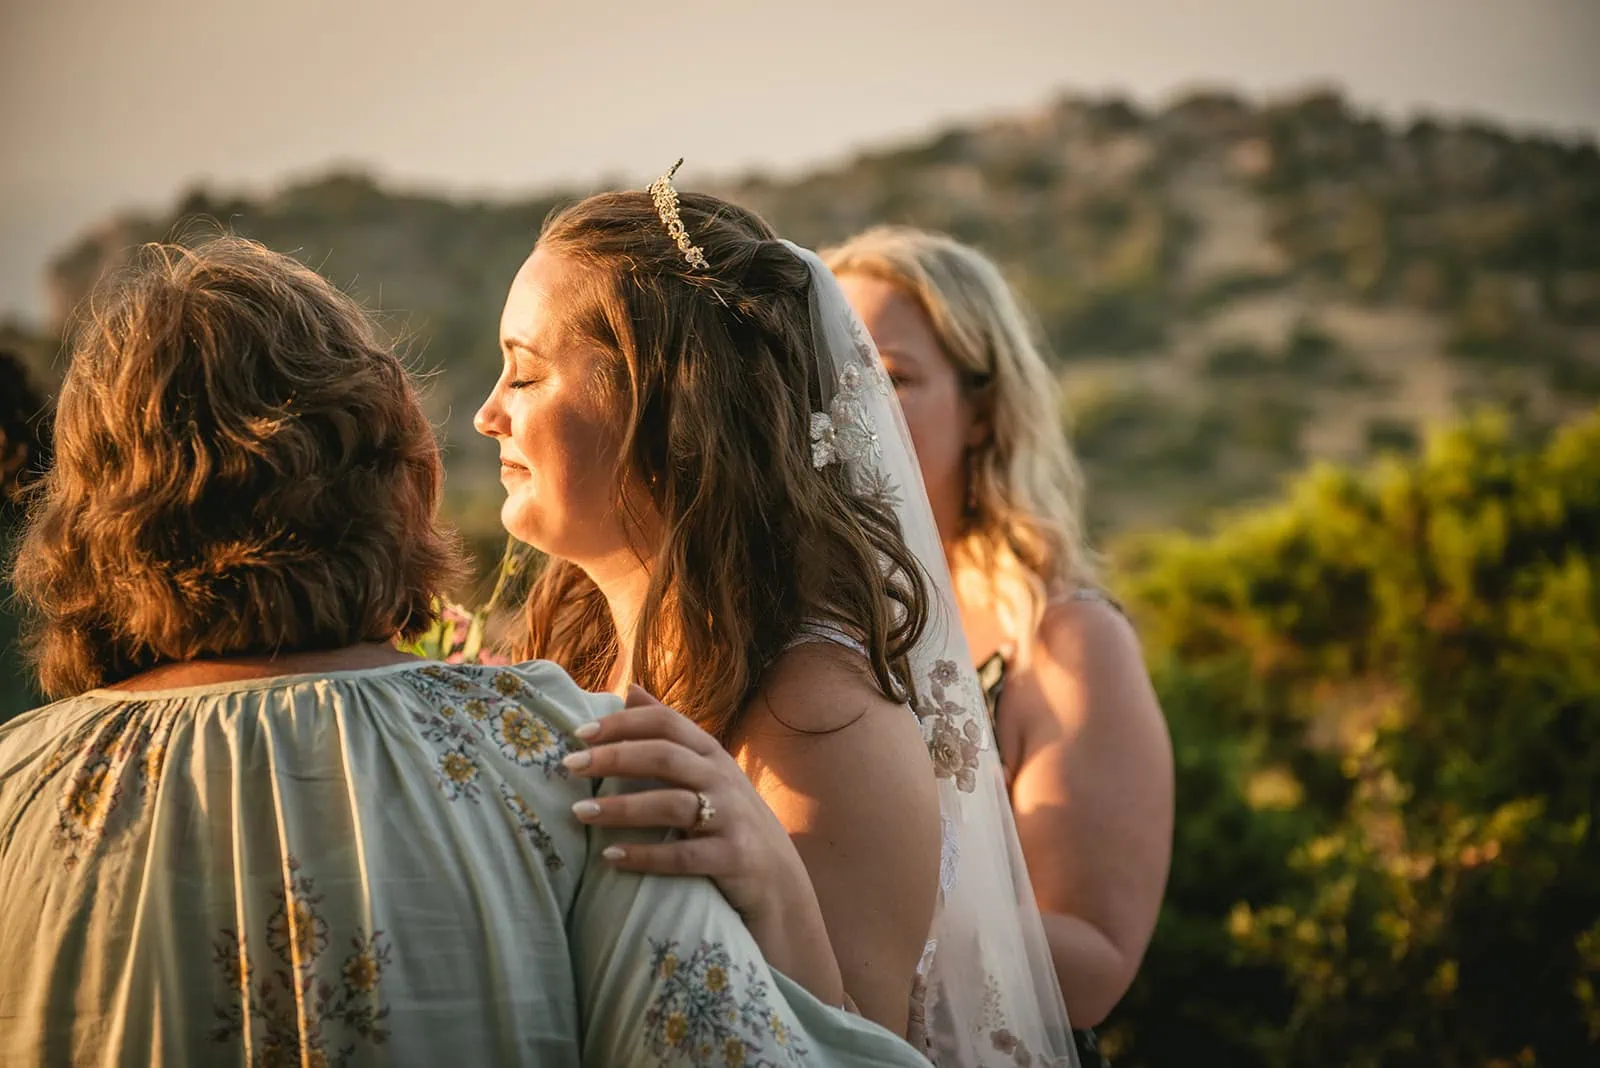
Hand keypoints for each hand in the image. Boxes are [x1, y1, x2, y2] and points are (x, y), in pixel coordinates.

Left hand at [563, 686, 805, 926]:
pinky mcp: (732, 857)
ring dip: (621, 808)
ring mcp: (730, 817)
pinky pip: (683, 855)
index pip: (665, 723)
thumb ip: (669, 732)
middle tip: (570, 765)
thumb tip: (630, 690)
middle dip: (614, 758)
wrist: (779, 877)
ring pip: (671, 804)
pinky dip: (645, 856)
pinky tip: (611, 857)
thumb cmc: (729, 817)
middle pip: (664, 756)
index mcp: (710, 753)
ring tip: (579, 813)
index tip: (580, 732)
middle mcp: (721, 778)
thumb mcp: (706, 768)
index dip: (623, 723)